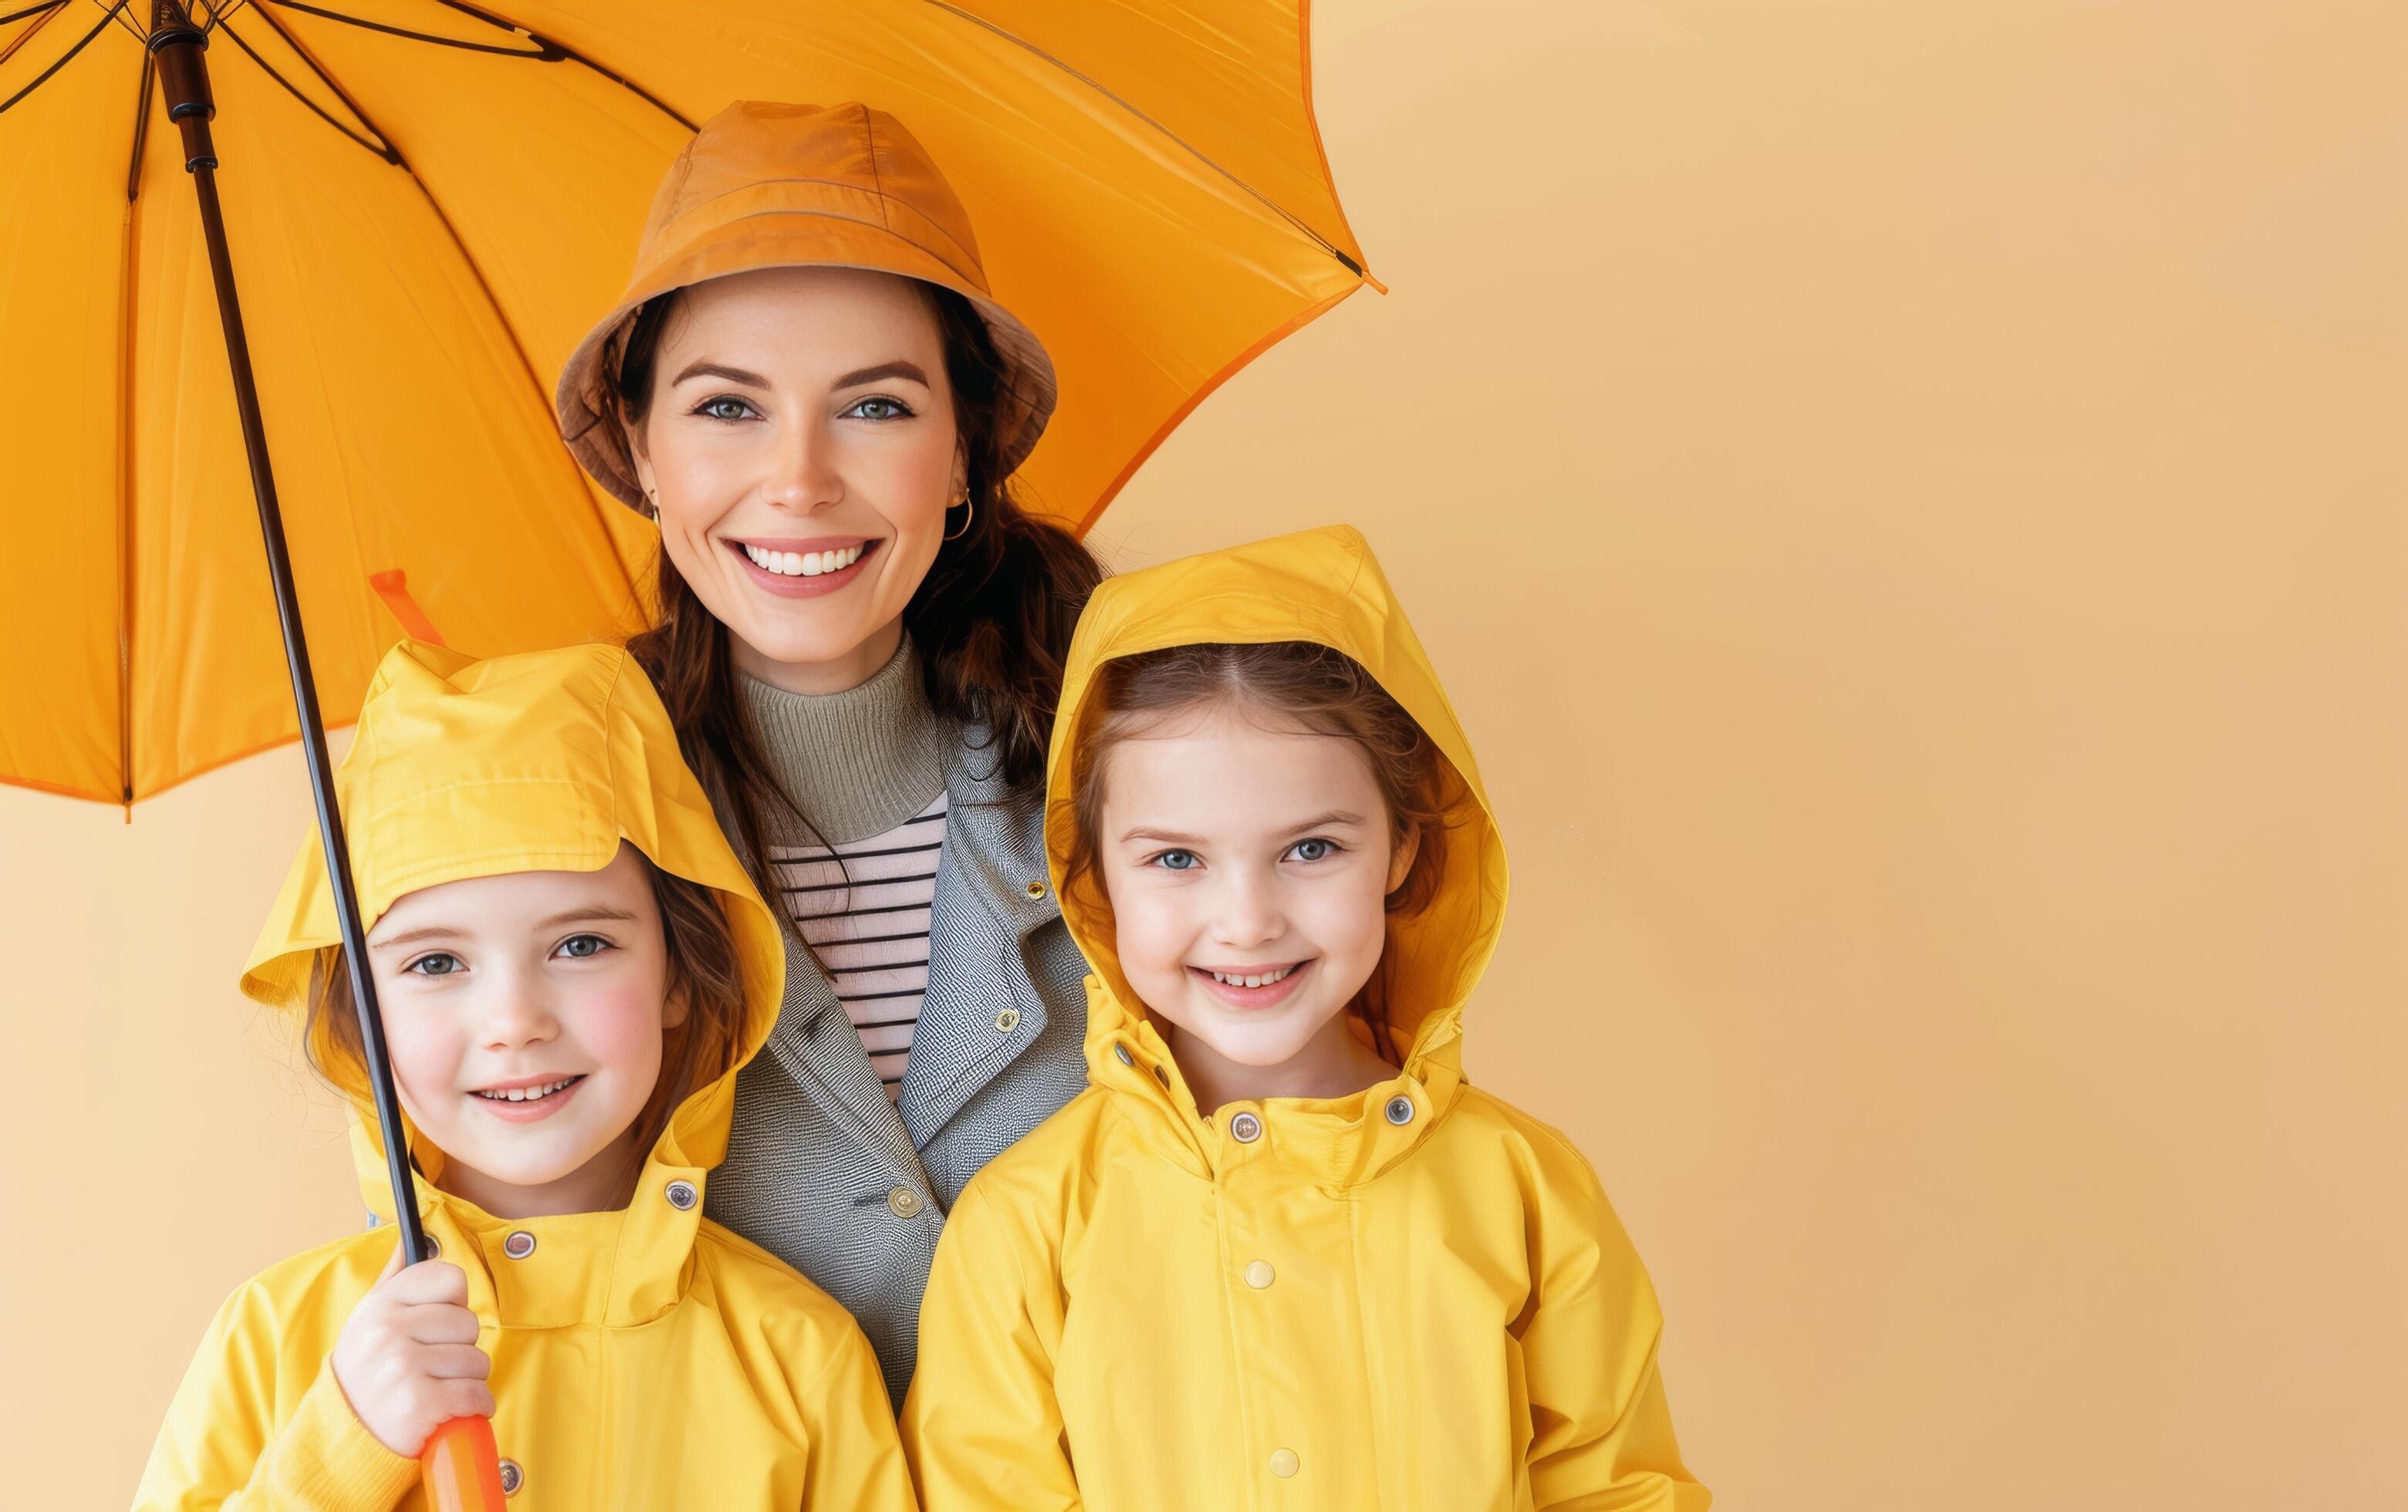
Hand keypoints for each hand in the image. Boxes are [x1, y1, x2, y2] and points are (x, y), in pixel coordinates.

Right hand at [330, 1243, 494, 1456]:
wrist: (344, 1437)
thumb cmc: (366, 1373)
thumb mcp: (368, 1320)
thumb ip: (394, 1278)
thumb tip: (409, 1236)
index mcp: (381, 1304)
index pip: (451, 1278)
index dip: (453, 1305)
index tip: (436, 1326)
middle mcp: (389, 1330)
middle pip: (470, 1323)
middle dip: (460, 1349)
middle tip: (431, 1368)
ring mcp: (403, 1367)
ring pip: (478, 1361)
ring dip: (466, 1382)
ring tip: (434, 1390)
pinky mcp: (419, 1404)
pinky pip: (478, 1395)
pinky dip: (474, 1407)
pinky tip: (450, 1412)